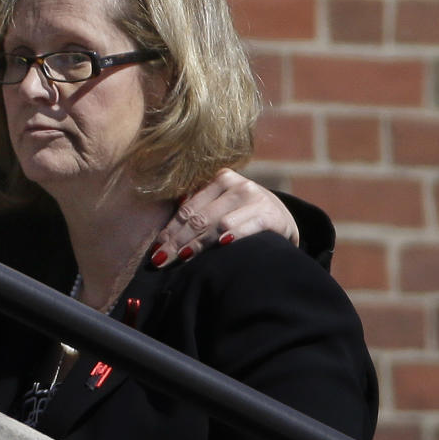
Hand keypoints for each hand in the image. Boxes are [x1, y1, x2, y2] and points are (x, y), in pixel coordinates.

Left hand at [148, 168, 299, 267]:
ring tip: (181, 257)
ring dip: (198, 243)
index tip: (155, 251)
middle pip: (198, 217)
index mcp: (218, 179)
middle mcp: (235, 184)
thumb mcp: (221, 206)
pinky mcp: (271, 214)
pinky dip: (234, 234)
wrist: (283, 219)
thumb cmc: (242, 215)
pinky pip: (247, 225)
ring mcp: (254, 198)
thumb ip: (198, 212)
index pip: (187, 209)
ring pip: (218, 223)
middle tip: (161, 260)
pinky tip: (223, 243)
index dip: (169, 231)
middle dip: (177, 241)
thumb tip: (163, 238)